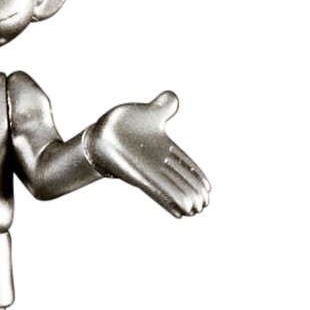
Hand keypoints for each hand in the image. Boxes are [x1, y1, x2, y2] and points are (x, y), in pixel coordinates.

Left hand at [84, 91, 209, 217]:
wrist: (100, 131)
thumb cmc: (123, 123)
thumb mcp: (149, 112)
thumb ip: (163, 107)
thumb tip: (172, 97)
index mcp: (163, 147)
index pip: (184, 164)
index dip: (196, 177)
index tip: (209, 190)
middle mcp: (156, 161)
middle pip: (178, 179)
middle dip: (192, 192)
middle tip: (203, 206)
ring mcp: (145, 168)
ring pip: (169, 187)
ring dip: (181, 200)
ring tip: (193, 211)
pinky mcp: (133, 175)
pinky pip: (153, 189)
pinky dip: (165, 199)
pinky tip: (177, 211)